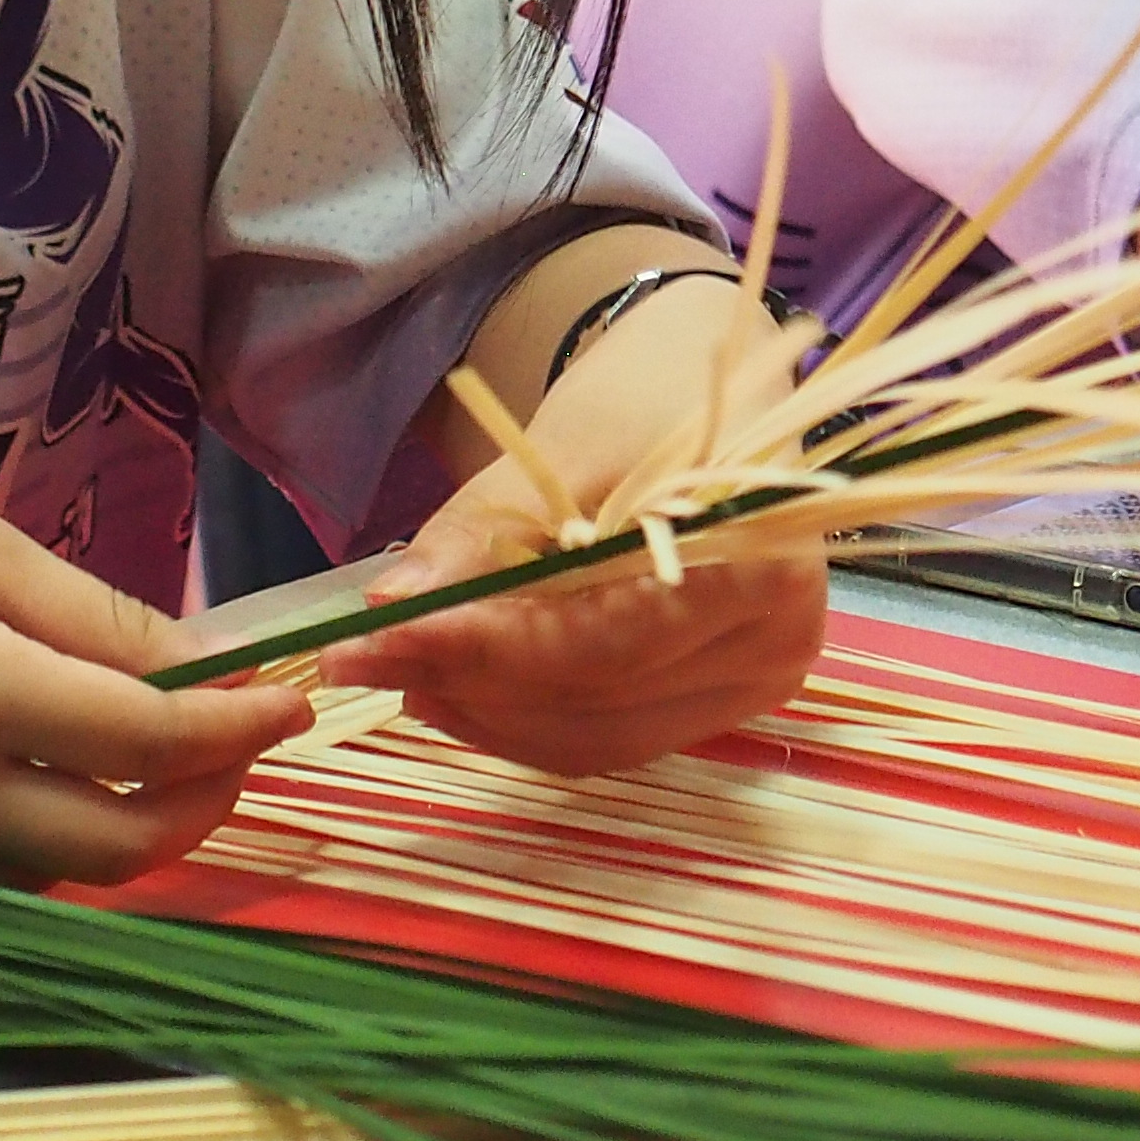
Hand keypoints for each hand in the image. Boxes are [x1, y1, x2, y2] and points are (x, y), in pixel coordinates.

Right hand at [0, 448, 310, 888]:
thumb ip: (84, 611)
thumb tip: (197, 659)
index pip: (152, 743)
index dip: (240, 728)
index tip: (287, 702)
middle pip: (118, 846)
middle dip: (204, 803)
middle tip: (240, 745)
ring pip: (48, 872)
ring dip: (122, 828)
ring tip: (159, 755)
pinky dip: (34, 838)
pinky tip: (53, 776)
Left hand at [325, 276, 826, 771]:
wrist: (701, 399)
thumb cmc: (642, 406)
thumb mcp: (555, 449)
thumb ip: (482, 536)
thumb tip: (391, 606)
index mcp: (764, 562)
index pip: (609, 641)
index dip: (487, 648)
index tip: (377, 636)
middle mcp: (779, 642)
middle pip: (599, 699)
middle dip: (468, 681)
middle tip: (360, 654)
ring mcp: (754, 686)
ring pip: (596, 738)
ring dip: (485, 714)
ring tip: (399, 667)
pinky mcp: (716, 708)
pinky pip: (606, 741)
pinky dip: (521, 723)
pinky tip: (455, 687)